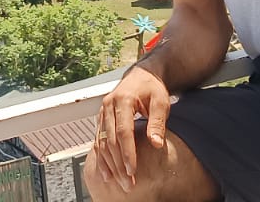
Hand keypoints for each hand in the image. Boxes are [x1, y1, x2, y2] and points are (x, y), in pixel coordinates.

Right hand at [93, 65, 171, 191]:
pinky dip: (102, 158)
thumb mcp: (160, 102)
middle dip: (119, 164)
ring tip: (120, 182)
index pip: (123, 131)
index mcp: (122, 100)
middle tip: (128, 183)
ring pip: (102, 143)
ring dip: (110, 165)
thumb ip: (157, 122)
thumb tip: (156, 144)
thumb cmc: (152, 88)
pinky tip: (107, 174)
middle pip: (111, 140)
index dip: (127, 152)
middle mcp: (108, 106)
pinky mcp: (101, 119)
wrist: (141, 76)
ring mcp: (102, 113)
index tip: (132, 170)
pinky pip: (98, 141)